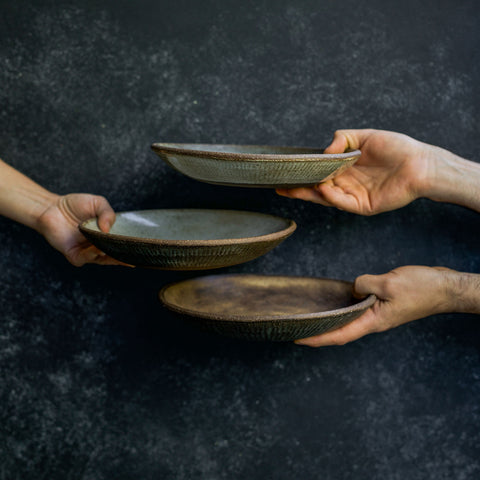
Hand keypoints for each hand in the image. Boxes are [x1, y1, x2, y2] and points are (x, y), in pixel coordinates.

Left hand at [36, 193, 127, 266]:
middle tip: (133, 253)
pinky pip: (86, 259)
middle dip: (124, 256)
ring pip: (102, 259)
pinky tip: (97, 248)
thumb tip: (108, 229)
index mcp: (107, 235)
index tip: (142, 247)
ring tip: (111, 246)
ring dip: (109, 254)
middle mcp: (99, 246)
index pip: (122, 244)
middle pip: (115, 255)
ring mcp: (87, 252)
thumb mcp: (98, 203)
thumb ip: (107, 213)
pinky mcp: (74, 255)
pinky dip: (92, 254)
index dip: (132, 247)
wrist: (51, 207)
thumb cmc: (75, 205)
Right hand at [277, 129, 434, 214]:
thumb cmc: (397, 148)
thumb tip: (324, 150)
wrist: (421, 163)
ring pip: (325, 197)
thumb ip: (343, 138)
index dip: (304, 173)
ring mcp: (354, 196)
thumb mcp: (366, 135)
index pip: (319, 173)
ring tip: (293, 187)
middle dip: (298, 188)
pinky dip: (331, 197)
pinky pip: (342, 202)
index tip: (287, 171)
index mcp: (346, 168)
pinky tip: (323, 188)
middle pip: (317, 188)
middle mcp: (347, 183)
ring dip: (310, 193)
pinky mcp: (363, 206)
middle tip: (280, 187)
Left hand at [295, 266, 457, 346]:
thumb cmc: (423, 289)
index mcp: (374, 322)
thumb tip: (353, 288)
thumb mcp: (389, 284)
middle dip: (318, 333)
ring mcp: (379, 314)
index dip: (317, 339)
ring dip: (330, 322)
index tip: (298, 340)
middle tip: (297, 330)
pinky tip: (337, 301)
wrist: (445, 287)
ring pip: (349, 321)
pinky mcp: (383, 305)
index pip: (339, 335)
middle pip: (341, 331)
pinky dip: (344, 308)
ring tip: (310, 319)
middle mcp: (374, 321)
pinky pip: (358, 309)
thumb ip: (365, 285)